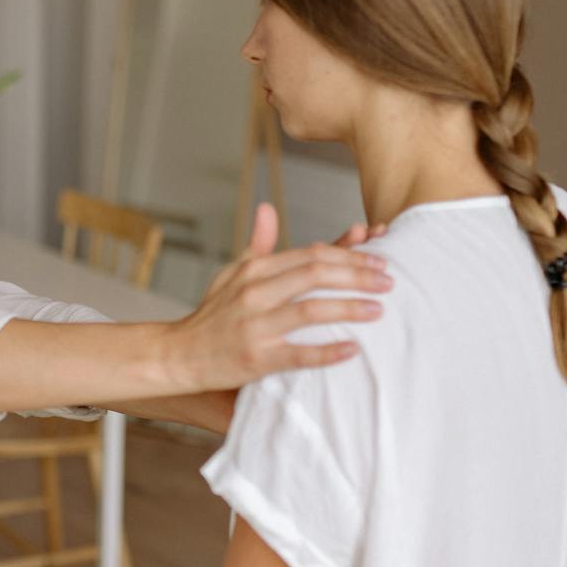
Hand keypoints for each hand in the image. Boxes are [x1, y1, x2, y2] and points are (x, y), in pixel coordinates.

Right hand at [160, 203, 389, 393]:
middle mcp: (255, 293)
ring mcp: (255, 325)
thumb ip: (258, 245)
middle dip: (358, 275)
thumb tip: (268, 208)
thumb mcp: (231, 275)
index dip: (349, 254)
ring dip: (350, 307)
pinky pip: (299, 353)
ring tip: (379, 309)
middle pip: (316, 274)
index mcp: (255, 270)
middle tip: (389, 281)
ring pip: (311, 309)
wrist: (177, 354)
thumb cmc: (211, 315)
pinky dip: (328, 351)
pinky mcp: (256, 358)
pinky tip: (353, 349)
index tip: (379, 257)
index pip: (311, 254)